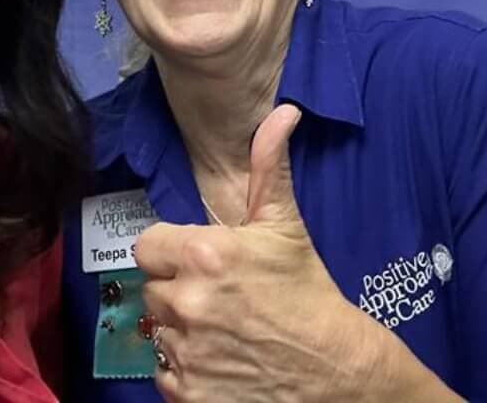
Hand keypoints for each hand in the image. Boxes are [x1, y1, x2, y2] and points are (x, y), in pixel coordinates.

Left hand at [133, 105, 376, 402]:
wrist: (339, 374)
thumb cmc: (309, 294)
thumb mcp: (285, 226)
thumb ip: (269, 166)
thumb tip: (283, 111)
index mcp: (203, 254)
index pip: (148, 245)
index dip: (171, 252)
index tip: (198, 261)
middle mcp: (187, 302)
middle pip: (152, 287)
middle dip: (177, 289)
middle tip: (219, 297)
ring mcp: (186, 353)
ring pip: (158, 330)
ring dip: (181, 330)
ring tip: (224, 330)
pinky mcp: (188, 395)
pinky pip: (165, 373)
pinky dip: (186, 371)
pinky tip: (222, 362)